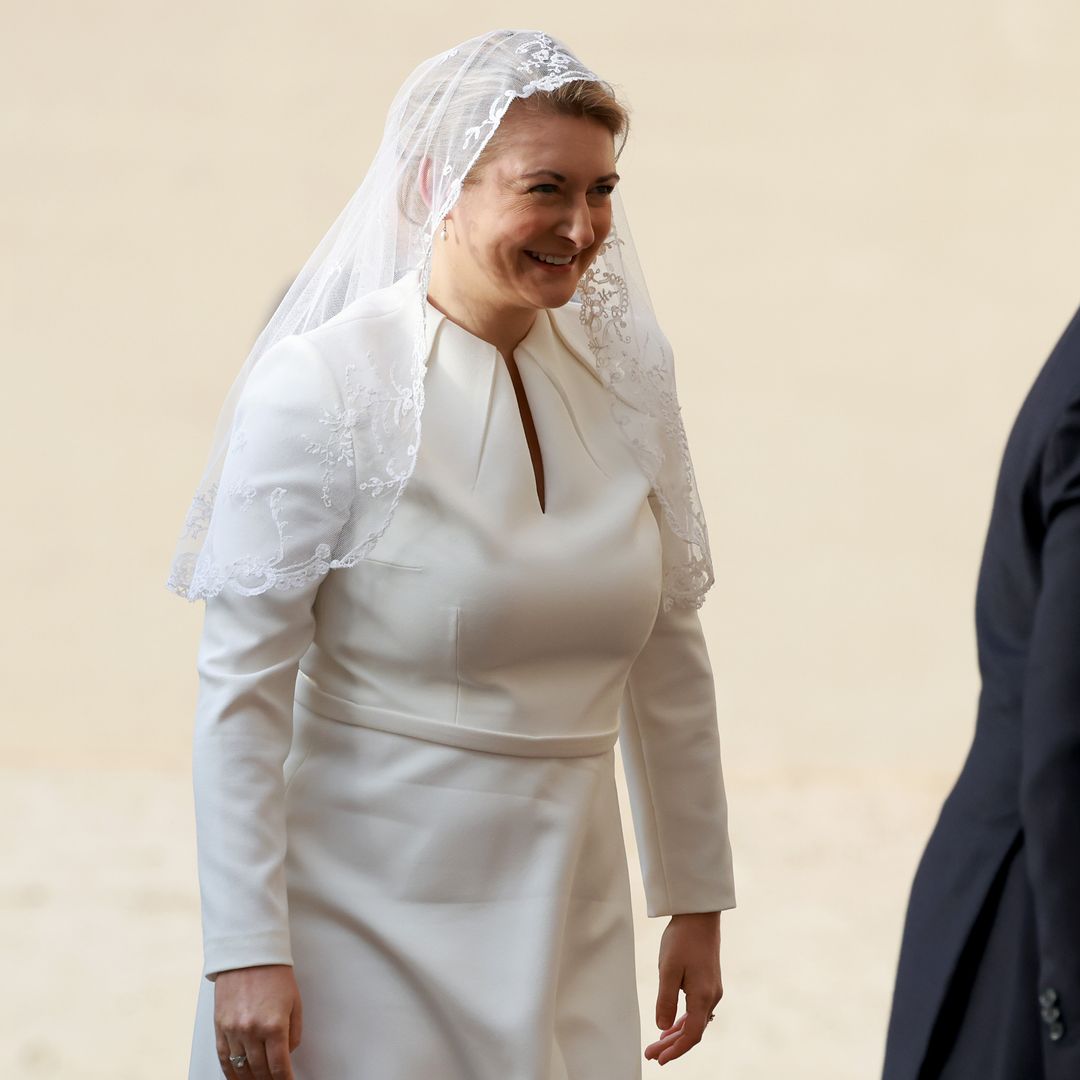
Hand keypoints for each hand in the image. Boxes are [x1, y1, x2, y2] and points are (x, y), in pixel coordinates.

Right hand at [213, 964, 302, 1079]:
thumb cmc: (274, 973)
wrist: (248, 954)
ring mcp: (233, 1030)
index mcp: (274, 1025)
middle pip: (260, 1071)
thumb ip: (294, 1032)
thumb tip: (287, 1054)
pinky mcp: (220, 1027)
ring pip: (241, 1068)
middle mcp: (252, 1031)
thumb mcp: (295, 1002)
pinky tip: (237, 1078)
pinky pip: (224, 1059)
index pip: (279, 1066)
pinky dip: (231, 1073)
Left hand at [644, 911, 722, 1065]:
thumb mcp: (668, 969)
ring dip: (676, 1033)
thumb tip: (662, 1026)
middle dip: (672, 1045)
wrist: (699, 915)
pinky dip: (683, 1020)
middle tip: (651, 1054)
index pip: (691, 1035)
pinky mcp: (708, 982)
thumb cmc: (682, 939)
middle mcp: (711, 996)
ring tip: (657, 1044)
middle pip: (693, 1030)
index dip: (676, 1050)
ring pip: (694, 1021)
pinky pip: (696, 1010)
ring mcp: (711, 989)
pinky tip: (671, 1024)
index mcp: (703, 996)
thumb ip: (666, 999)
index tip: (659, 1059)